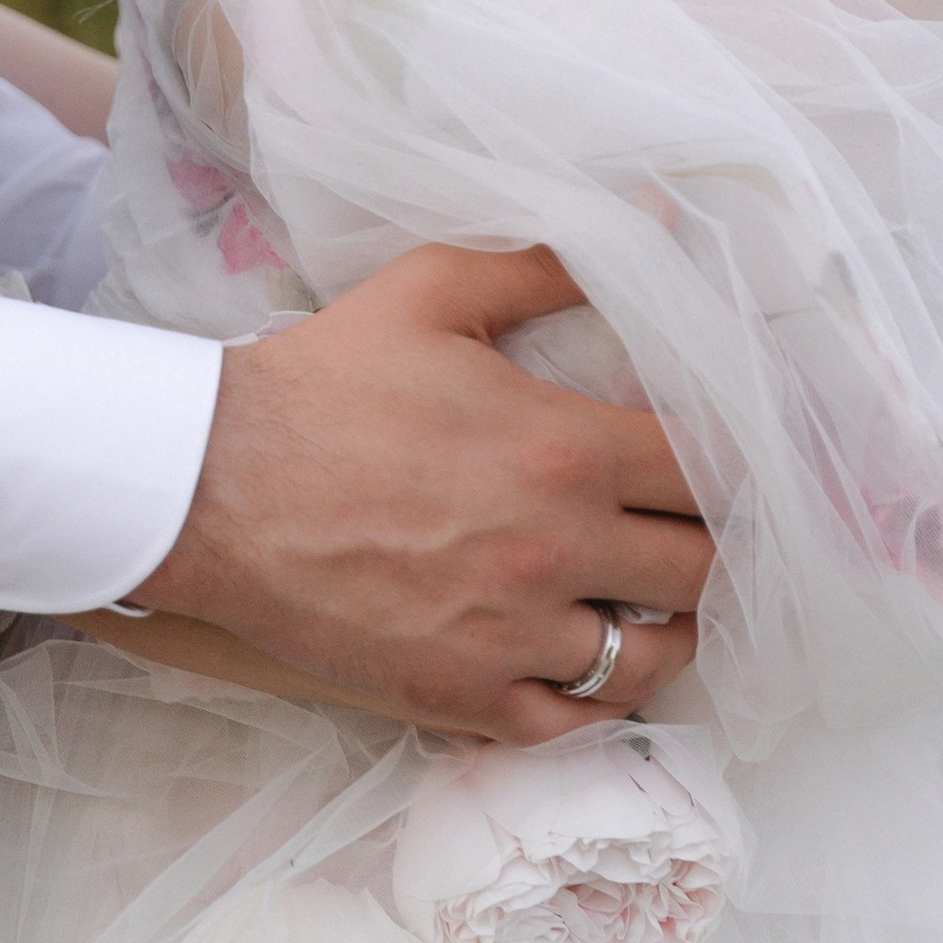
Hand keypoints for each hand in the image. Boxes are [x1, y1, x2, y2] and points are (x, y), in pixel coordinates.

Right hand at [126, 244, 709, 743]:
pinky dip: (595, 697)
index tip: (730, 462)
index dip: (733, 465)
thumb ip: (545, 262)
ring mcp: (513, 636)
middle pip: (701, 571)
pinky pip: (575, 723)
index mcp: (564, 449)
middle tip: (699, 531)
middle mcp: (557, 551)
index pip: (710, 471)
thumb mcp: (431, 293)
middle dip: (712, 547)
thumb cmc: (319, 384)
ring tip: (657, 604)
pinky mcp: (464, 697)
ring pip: (652, 659)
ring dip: (669, 629)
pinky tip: (587, 662)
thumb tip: (644, 219)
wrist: (208, 488)